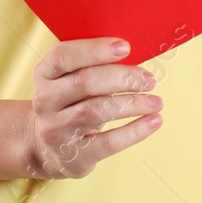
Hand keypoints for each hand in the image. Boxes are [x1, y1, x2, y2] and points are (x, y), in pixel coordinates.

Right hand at [24, 37, 163, 180]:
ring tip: (156, 101)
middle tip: (149, 79)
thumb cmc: (69, 105)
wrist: (47, 149)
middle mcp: (45, 101)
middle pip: (86, 82)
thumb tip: (133, 57)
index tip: (125, 47)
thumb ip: (90, 66)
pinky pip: (109, 142)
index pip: (64, 55)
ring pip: (98, 110)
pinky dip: (136, 130)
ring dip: (133, 103)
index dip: (95, 49)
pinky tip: (154, 121)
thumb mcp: (68, 82)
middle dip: (123, 77)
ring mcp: (57, 130)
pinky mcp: (74, 155)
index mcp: (44, 74)